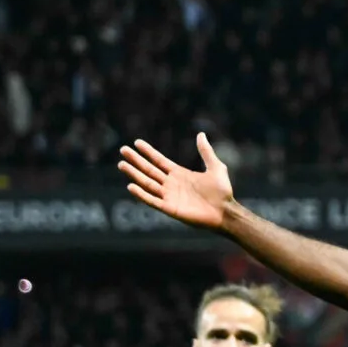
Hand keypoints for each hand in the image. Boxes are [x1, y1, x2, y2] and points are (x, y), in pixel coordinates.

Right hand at [119, 133, 233, 230]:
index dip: (148, 152)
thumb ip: (206, 152)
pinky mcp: (170, 208)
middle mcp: (172, 185)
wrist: (225, 212)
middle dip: (136, 161)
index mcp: (180, 174)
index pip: (159, 161)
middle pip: (149, 170)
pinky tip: (131, 186)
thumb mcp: (215, 167)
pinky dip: (141, 194)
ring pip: (147, 183)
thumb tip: (201, 134)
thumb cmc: (222, 192)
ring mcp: (170, 197)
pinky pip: (152, 201)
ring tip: (122, 164)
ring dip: (135, 174)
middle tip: (123, 150)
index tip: (137, 142)